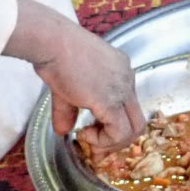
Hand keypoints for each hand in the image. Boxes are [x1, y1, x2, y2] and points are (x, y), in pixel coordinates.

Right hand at [12, 2, 144, 152]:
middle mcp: (127, 79)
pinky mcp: (112, 101)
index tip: (92, 133)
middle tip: (96, 148)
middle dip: (117, 140)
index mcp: (120, 70)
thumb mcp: (65, 87)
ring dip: (111, 143)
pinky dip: (104, 141)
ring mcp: (123, 90)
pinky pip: (119, 133)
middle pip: (137, 120)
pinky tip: (84, 133)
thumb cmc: (55, 54)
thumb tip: (63, 131)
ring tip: (87, 137)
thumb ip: (68, 111)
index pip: (127, 105)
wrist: (53, 42)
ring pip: (135, 129)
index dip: (113, 124)